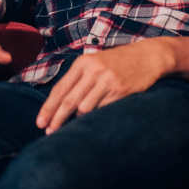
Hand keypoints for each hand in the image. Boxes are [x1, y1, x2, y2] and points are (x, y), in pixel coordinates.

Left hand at [36, 39, 171, 133]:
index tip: (40, 123)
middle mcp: (93, 70)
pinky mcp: (121, 90)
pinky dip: (97, 116)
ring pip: (85, 108)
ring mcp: (107, 80)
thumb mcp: (94, 63)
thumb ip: (78, 80)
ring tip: (76, 124)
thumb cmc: (117, 62)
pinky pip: (103, 109)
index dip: (49, 108)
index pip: (60, 89)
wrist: (147, 56)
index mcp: (83, 63)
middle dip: (57, 119)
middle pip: (69, 101)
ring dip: (79, 119)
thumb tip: (59, 105)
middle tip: (49, 132)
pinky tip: (95, 118)